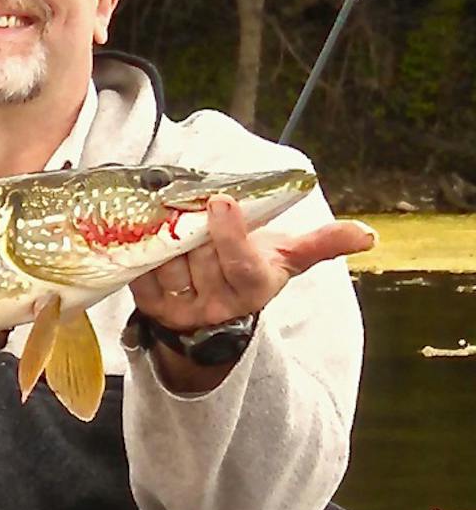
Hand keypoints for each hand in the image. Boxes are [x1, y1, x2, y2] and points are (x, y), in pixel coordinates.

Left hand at [129, 195, 374, 391]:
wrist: (219, 304)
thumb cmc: (254, 266)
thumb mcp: (288, 256)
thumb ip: (324, 242)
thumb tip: (368, 236)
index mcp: (255, 285)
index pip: (242, 263)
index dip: (231, 234)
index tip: (221, 200)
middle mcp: (221, 303)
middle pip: (199, 255)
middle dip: (192, 228)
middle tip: (188, 205)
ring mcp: (186, 309)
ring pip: (168, 263)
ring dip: (165, 238)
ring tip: (170, 221)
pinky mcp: (154, 308)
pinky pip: (141, 275)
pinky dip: (142, 253)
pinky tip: (146, 235)